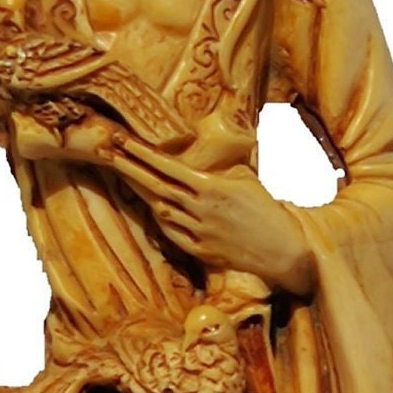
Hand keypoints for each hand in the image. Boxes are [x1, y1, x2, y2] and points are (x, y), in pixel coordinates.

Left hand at [108, 139, 314, 292]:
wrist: (284, 250)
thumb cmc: (270, 211)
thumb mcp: (247, 180)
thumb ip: (221, 170)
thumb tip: (205, 154)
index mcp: (212, 188)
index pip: (168, 167)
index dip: (143, 153)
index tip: (124, 141)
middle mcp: (201, 210)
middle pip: (155, 187)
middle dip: (129, 168)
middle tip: (108, 152)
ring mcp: (199, 232)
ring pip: (161, 210)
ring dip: (142, 192)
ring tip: (126, 175)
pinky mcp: (202, 251)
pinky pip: (172, 233)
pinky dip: (161, 219)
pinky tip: (155, 208)